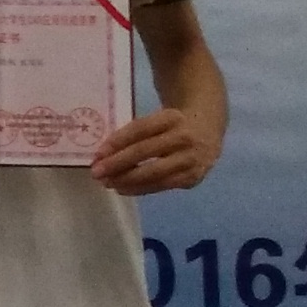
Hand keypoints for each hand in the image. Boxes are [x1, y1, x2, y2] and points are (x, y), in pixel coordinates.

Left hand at [91, 109, 217, 195]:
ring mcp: (190, 160)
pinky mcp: (193, 178)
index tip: (98, 153)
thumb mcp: (160, 118)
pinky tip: (123, 188)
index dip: (118, 141)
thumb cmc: (173, 124)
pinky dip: (140, 189)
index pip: (140, 129)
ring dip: (126, 180)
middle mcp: (184, 138)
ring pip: (153, 173)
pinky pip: (162, 186)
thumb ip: (137, 132)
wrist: (209, 129)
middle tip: (97, 172)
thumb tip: (105, 153)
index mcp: (172, 117)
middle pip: (145, 151)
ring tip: (107, 183)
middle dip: (118, 163)